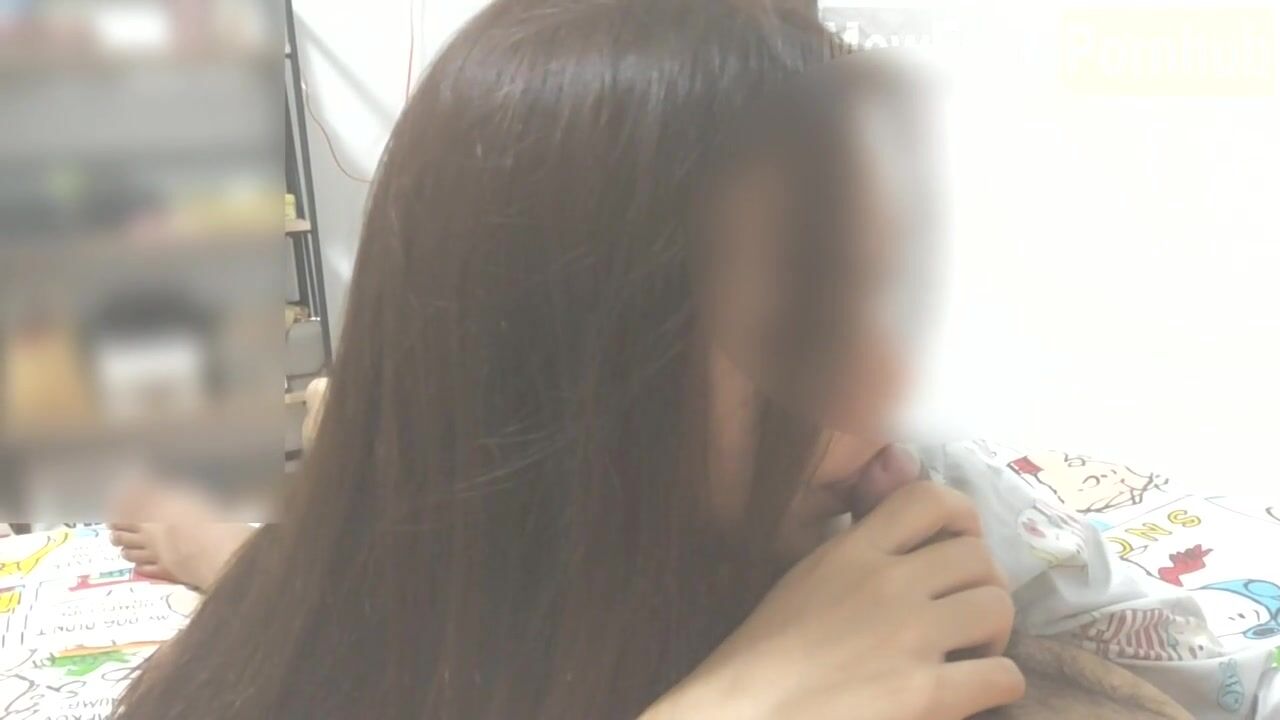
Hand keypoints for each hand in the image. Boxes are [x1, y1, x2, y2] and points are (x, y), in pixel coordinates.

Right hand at [644, 482, 1023, 719]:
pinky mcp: (926, 694)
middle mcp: (885, 584)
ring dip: (994, 635)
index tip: (960, 545)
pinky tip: (971, 693)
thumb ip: (856, 548)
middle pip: (978, 556)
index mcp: (850, 552)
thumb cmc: (767, 657)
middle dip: (982, 586)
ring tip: (969, 654)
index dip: (962, 517)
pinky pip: (1004, 674)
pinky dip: (998, 685)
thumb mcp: (807, 578)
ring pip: (999, 608)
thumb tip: (904, 509)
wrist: (745, 715)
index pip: (929, 499)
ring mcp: (908, 637)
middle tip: (964, 617)